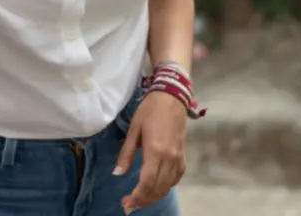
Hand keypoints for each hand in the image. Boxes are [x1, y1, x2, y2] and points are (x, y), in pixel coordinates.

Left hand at [114, 92, 187, 212]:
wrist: (172, 97)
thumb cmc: (150, 110)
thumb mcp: (134, 129)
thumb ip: (126, 153)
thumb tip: (117, 173)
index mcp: (155, 152)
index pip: (147, 183)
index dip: (136, 197)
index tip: (126, 203)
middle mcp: (169, 158)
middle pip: (158, 189)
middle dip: (143, 201)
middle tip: (130, 205)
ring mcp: (178, 158)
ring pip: (168, 186)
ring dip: (154, 196)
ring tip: (140, 199)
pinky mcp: (183, 156)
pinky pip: (176, 178)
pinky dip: (166, 187)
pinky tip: (157, 187)